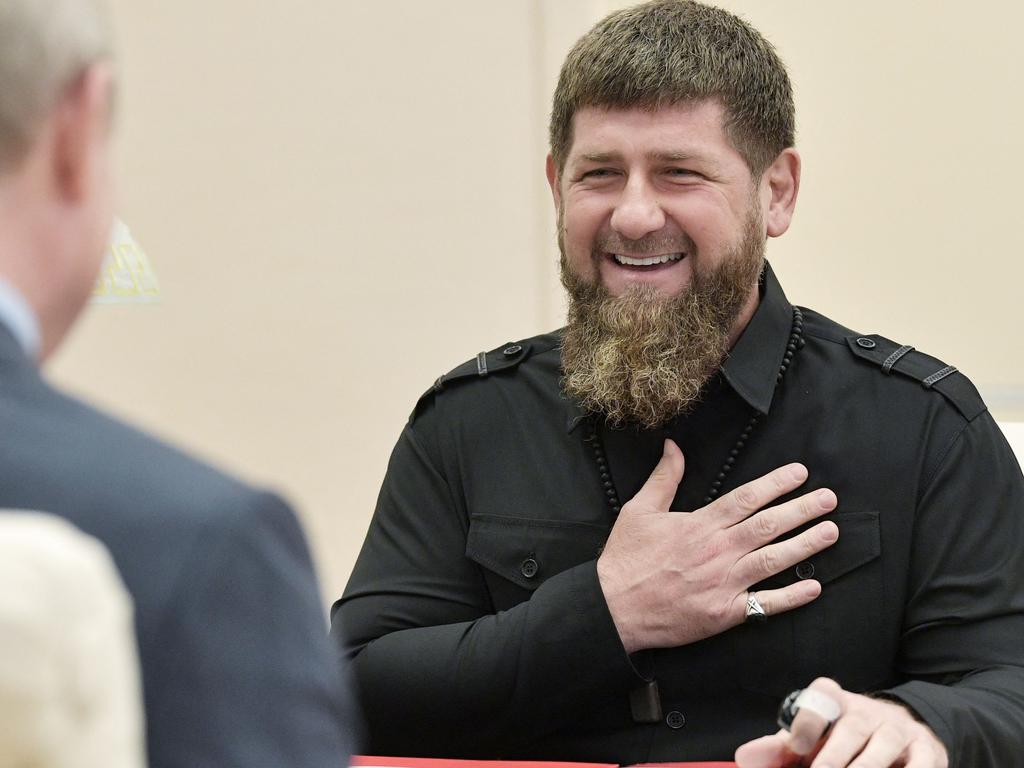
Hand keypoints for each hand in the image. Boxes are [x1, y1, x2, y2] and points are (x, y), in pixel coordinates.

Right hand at [596, 439, 838, 652]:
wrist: (614, 607)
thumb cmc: (626, 559)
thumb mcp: (639, 510)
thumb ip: (663, 478)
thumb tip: (674, 446)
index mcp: (700, 524)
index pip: (747, 498)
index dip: (777, 483)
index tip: (801, 473)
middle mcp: (718, 550)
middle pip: (769, 525)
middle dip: (803, 509)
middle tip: (829, 499)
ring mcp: (724, 583)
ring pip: (774, 560)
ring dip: (806, 545)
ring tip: (830, 531)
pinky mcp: (724, 613)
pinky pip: (765, 604)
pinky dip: (792, 596)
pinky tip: (814, 586)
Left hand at [735, 677, 948, 767]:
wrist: (901, 733)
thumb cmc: (842, 741)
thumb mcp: (811, 741)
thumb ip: (779, 751)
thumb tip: (744, 758)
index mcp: (835, 701)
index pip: (820, 699)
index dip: (808, 723)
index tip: (796, 749)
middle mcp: (868, 711)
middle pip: (852, 729)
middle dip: (834, 759)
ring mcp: (899, 730)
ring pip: (884, 746)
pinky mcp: (927, 752)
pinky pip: (921, 765)